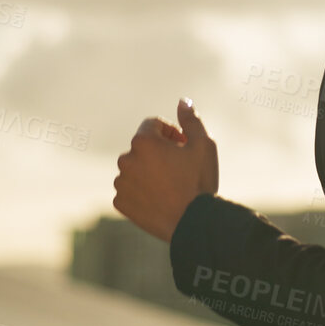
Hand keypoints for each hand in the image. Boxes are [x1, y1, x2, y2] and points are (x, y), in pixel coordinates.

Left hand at [113, 98, 218, 241]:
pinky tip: (161, 199)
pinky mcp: (120, 203)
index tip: (184, 146)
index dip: (171, 132)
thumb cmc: (199, 181)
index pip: (153, 124)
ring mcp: (121, 182)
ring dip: (149, 171)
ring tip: (171, 186)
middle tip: (180, 168)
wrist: (192, 224)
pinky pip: (130, 190)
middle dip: (160, 152)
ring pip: (135, 169)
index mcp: (144, 141)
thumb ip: (191, 120)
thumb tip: (182, 102)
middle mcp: (126, 159)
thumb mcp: (204, 145)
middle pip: (143, 147)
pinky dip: (142, 191)